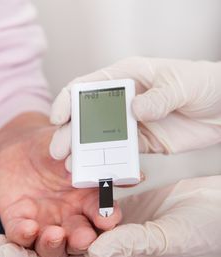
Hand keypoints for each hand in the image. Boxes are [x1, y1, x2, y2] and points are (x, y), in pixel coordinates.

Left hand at [0, 113, 121, 256]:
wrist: (19, 146)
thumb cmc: (50, 148)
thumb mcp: (75, 151)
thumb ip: (99, 164)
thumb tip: (136, 175)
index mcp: (88, 202)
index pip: (102, 216)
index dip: (107, 219)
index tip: (108, 218)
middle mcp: (69, 218)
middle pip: (79, 239)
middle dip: (82, 240)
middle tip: (84, 238)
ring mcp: (44, 224)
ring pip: (51, 246)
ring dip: (54, 244)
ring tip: (55, 234)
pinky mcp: (18, 223)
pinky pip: (20, 236)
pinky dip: (23, 235)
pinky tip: (28, 228)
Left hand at [0, 175, 220, 256]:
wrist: (215, 206)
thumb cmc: (201, 228)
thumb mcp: (168, 236)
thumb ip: (132, 244)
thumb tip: (93, 253)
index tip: (2, 249)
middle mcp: (109, 245)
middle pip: (58, 250)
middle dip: (28, 244)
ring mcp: (111, 224)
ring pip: (69, 225)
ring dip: (44, 219)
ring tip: (19, 207)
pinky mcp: (117, 205)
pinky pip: (86, 203)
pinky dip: (68, 198)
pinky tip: (54, 186)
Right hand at [50, 57, 220, 168]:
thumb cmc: (204, 85)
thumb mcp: (182, 84)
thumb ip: (159, 97)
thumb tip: (135, 110)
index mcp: (127, 77)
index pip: (88, 86)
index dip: (68, 101)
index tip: (58, 118)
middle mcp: (124, 101)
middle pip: (88, 116)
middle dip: (70, 133)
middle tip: (59, 151)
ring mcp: (131, 124)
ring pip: (100, 138)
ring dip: (85, 153)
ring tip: (74, 167)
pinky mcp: (141, 143)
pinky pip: (120, 154)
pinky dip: (108, 163)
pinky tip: (99, 172)